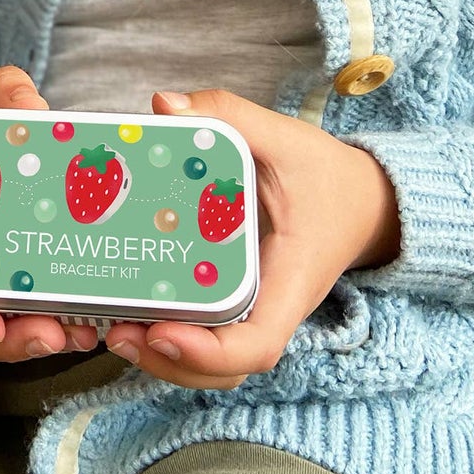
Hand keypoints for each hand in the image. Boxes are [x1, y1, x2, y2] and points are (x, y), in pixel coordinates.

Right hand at [0, 65, 99, 362]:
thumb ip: (2, 96)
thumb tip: (27, 100)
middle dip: (11, 341)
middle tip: (52, 336)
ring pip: (10, 329)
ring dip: (43, 340)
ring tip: (81, 336)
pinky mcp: (21, 289)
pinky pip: (37, 318)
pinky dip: (62, 327)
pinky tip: (94, 325)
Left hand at [103, 88, 400, 389]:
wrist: (363, 201)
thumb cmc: (328, 176)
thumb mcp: (286, 138)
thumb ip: (229, 115)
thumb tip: (163, 105)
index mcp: (291, 280)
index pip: (258, 344)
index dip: (208, 352)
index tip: (161, 333)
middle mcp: (271, 307)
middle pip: (222, 369)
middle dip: (167, 363)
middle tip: (114, 330)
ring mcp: (253, 310)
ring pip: (210, 364)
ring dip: (160, 359)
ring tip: (110, 328)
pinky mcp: (237, 301)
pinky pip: (204, 336)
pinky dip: (166, 336)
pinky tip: (124, 310)